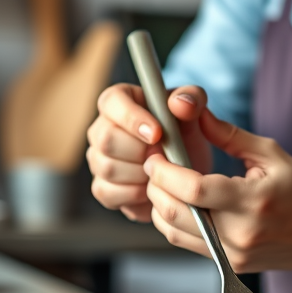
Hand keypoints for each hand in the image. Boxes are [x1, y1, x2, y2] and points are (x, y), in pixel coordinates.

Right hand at [86, 83, 211, 222]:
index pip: (111, 101)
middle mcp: (101, 128)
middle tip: (165, 155)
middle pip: (107, 139)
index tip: (158, 134)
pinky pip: (110, 193)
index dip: (132, 118)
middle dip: (141, 151)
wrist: (186, 171)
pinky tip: (151, 187)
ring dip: (142, 173)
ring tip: (161, 170)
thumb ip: (191, 98)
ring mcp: (97, 159)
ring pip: (109, 168)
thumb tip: (180, 103)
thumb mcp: (194, 112)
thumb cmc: (185, 134)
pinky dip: (136, 194)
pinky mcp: (101, 188)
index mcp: (119, 101)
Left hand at [143, 109, 291, 271]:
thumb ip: (230, 136)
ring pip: (173, 232)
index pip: (195, 191)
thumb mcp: (271, 155)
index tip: (156, 156)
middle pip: (176, 212)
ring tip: (163, 182)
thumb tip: (197, 115)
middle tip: (154, 164)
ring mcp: (232, 254)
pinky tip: (179, 202)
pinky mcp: (228, 264)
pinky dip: (173, 221)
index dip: (166, 172)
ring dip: (159, 204)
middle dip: (155, 185)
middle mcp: (239, 233)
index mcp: (252, 201)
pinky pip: (186, 243)